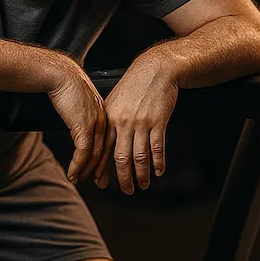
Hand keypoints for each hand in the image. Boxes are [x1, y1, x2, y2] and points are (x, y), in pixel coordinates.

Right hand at [47, 58, 106, 183]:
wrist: (59, 74)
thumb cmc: (65, 86)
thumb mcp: (79, 103)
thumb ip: (82, 116)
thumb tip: (77, 124)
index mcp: (106, 114)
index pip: (108, 141)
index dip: (106, 158)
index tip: (104, 170)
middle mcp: (104, 120)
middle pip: (105, 150)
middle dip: (102, 169)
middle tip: (102, 184)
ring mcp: (96, 124)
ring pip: (95, 154)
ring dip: (88, 171)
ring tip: (82, 182)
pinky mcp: (84, 126)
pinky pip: (83, 152)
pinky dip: (78, 165)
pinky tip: (73, 174)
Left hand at [94, 52, 177, 193]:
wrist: (156, 70)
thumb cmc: (135, 85)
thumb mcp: (115, 101)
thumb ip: (109, 121)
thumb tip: (104, 141)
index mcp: (110, 119)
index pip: (102, 150)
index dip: (99, 169)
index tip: (100, 183)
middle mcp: (123, 123)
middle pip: (120, 158)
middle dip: (123, 178)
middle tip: (127, 191)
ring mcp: (141, 123)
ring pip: (140, 157)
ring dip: (142, 175)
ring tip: (144, 185)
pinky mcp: (158, 121)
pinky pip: (157, 147)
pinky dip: (158, 162)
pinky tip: (159, 171)